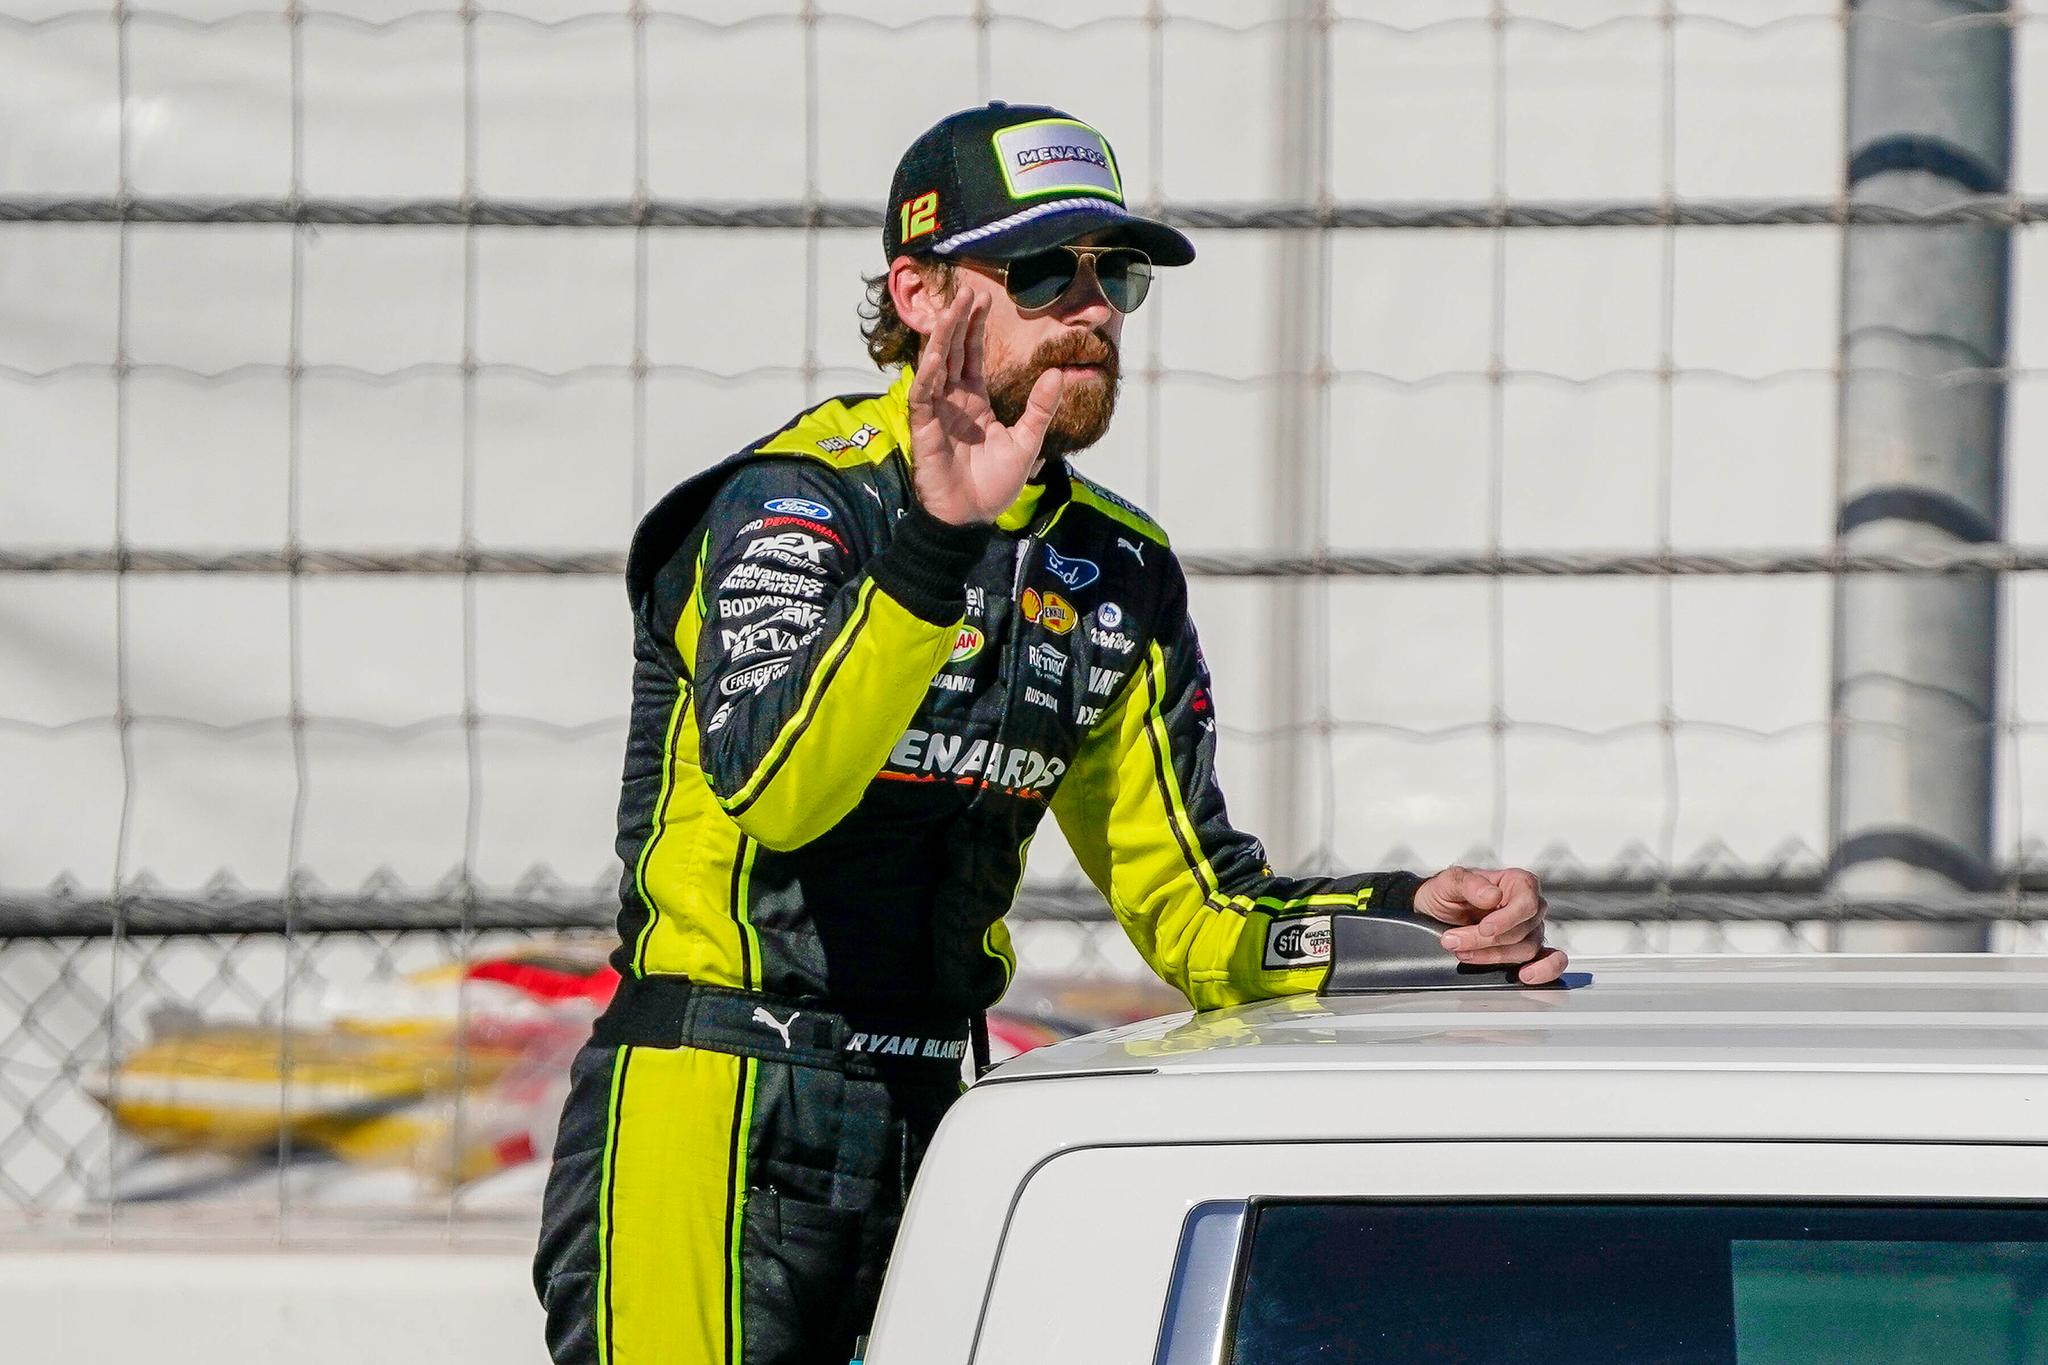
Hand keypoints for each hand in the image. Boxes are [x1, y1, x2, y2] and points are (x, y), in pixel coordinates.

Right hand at [907, 290, 1064, 525]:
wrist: (972, 518)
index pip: (971, 356)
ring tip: (949, 311)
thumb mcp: (1027, 442)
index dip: (975, 329)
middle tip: (966, 291)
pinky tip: (934, 355)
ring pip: (935, 367)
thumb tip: (1057, 374)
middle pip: (953, 352)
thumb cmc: (994, 485)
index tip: (984, 299)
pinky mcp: (923, 429)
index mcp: (974, 401)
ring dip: (941, 339)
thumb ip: (1040, 409)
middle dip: (958, 322)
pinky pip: (923, 396)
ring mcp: (936, 413)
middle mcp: (953, 401)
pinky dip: (927, 375)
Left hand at [1412, 866, 1566, 984]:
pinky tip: (1524, 975)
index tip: (1484, 928)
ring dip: (1493, 956)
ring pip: (1526, 950)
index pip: (1527, 903)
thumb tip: (1491, 896)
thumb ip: (1469, 884)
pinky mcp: (1526, 951)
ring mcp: (1530, 931)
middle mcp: (1528, 907)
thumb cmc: (1447, 893)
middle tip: (1455, 940)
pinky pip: (1550, 962)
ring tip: (1464, 952)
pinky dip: (1543, 970)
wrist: (1434, 912)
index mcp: (1517, 883)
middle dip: (1485, 941)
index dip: (1507, 919)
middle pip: (1523, 930)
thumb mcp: (1449, 881)